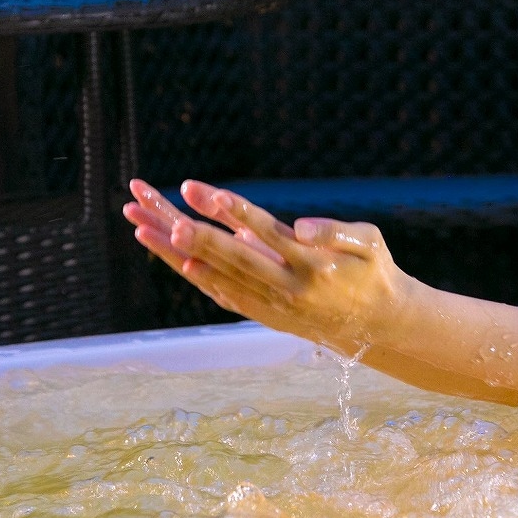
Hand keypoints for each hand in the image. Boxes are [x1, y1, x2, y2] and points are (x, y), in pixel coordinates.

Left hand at [121, 179, 412, 347]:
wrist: (374, 324)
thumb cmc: (372, 271)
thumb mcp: (369, 243)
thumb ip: (337, 232)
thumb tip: (301, 227)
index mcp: (312, 264)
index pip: (268, 233)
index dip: (236, 213)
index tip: (206, 193)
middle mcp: (287, 287)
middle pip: (235, 260)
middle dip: (198, 238)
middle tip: (166, 218)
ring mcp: (271, 304)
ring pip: (218, 277)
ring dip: (179, 254)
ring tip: (143, 227)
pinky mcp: (262, 314)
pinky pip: (223, 293)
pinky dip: (197, 276)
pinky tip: (170, 256)